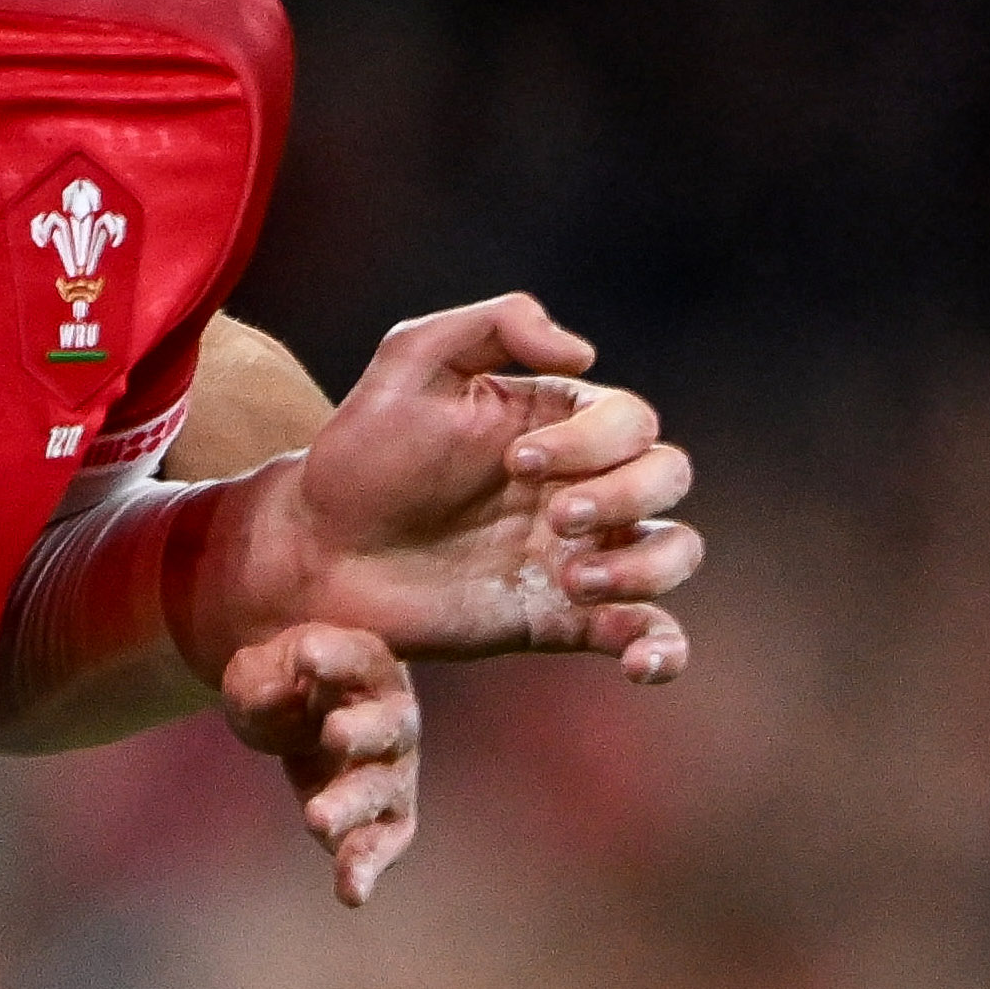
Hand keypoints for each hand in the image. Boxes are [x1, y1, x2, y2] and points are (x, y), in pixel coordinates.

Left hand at [223, 294, 697, 677]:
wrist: (315, 551)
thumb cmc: (360, 454)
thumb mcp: (411, 362)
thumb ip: (495, 324)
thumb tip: (585, 354)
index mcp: (557, 422)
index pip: (631, 421)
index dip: (593, 441)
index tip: (516, 461)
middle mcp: (582, 483)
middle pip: (667, 477)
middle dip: (624, 496)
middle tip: (552, 518)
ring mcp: (577, 552)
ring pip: (674, 550)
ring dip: (646, 565)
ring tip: (573, 581)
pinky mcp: (559, 619)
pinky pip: (644, 633)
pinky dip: (663, 649)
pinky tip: (639, 664)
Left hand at [224, 623, 421, 905]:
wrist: (292, 702)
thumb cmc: (280, 679)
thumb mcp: (256, 670)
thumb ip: (261, 681)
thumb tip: (275, 697)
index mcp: (365, 662)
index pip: (356, 655)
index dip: (335, 657)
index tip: (306, 657)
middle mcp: (391, 714)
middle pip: (388, 724)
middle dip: (363, 732)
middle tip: (333, 734)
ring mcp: (392, 767)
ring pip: (384, 788)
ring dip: (353, 805)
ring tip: (315, 819)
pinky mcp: (384, 814)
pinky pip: (386, 841)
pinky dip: (369, 865)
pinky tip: (350, 894)